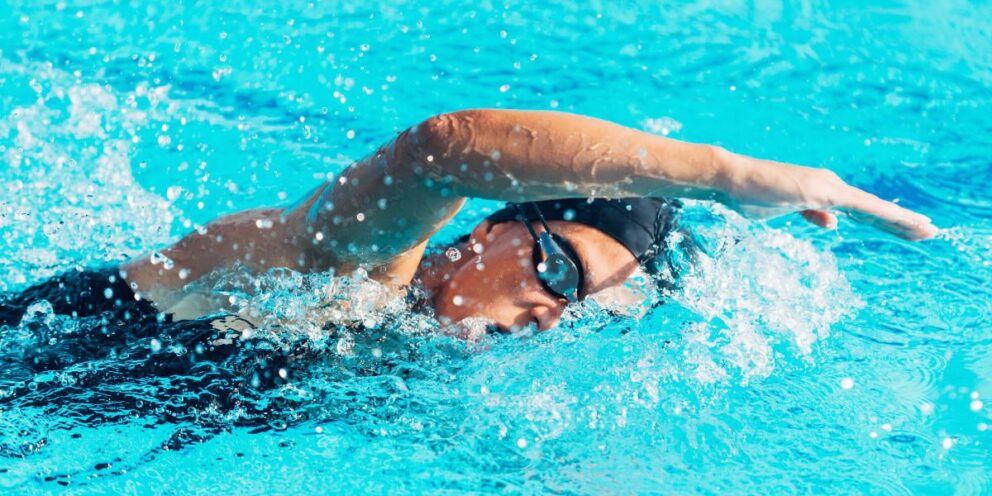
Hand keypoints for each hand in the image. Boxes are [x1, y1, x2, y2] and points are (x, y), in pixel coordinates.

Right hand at [720, 150, 938, 240]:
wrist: (733, 179)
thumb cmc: (750, 195)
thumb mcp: (783, 211)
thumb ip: (810, 214)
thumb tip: (834, 224)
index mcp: (822, 193)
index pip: (860, 211)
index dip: (883, 222)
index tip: (905, 231)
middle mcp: (831, 186)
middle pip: (873, 210)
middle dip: (901, 223)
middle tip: (928, 232)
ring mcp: (830, 188)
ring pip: (876, 208)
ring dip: (903, 221)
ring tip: (928, 230)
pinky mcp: (826, 192)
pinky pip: (865, 208)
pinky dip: (889, 216)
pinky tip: (907, 223)